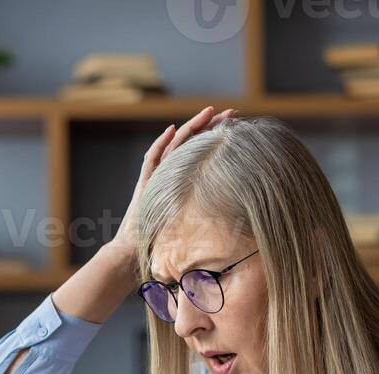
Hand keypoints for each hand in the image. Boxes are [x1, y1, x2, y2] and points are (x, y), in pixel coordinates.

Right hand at [108, 105, 238, 262]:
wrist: (134, 255)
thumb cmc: (162, 248)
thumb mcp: (195, 229)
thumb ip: (212, 219)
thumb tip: (244, 221)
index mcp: (182, 182)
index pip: (201, 154)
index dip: (217, 140)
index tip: (236, 129)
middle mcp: (168, 176)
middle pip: (191, 144)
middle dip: (210, 126)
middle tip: (230, 113)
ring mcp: (155, 179)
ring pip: (173, 146)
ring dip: (191, 128)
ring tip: (210, 112)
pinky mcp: (144, 185)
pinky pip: (152, 160)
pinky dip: (161, 144)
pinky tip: (172, 130)